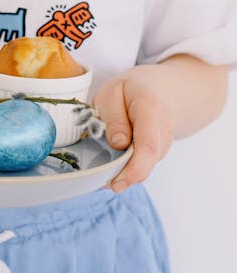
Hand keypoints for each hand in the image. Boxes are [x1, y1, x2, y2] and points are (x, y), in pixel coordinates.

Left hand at [93, 67, 174, 192]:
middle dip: (127, 177)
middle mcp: (164, 126)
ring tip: (106, 166)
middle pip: (149, 160)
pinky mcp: (162, 150)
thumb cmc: (130, 89)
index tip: (116, 183)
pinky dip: (130, 166)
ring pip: (147, 164)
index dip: (133, 169)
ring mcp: (166, 140)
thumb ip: (113, 117)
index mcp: (150, 107)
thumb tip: (119, 144)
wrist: (161, 88)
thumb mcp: (112, 92)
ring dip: (126, 171)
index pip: (148, 145)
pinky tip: (117, 161)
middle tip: (107, 185)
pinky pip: (145, 163)